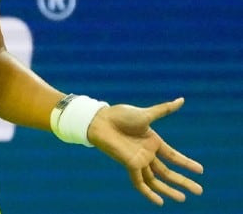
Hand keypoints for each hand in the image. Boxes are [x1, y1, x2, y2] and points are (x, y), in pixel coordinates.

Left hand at [87, 97, 203, 204]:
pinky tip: (160, 202)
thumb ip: (164, 110)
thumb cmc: (120, 115)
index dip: (186, 163)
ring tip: (183, 198)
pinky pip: (140, 182)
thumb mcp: (146, 114)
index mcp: (153, 141)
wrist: (100, 120)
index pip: (174, 156)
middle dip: (183, 181)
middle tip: (200, 191)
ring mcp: (138, 160)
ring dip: (170, 190)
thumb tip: (182, 100)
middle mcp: (147, 153)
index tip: (201, 170)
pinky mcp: (129, 164)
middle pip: (168, 172)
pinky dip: (149, 193)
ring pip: (156, 180)